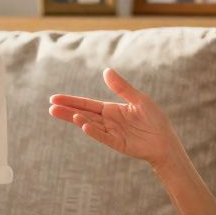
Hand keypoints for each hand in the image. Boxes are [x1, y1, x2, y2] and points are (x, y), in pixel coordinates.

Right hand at [49, 68, 181, 168]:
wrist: (165, 141)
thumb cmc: (154, 119)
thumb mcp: (139, 99)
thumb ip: (122, 87)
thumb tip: (106, 71)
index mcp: (111, 109)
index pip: (87, 104)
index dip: (71, 101)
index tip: (54, 99)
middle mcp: (108, 121)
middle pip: (84, 114)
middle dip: (67, 110)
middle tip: (50, 107)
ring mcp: (111, 133)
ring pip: (90, 124)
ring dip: (77, 119)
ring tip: (61, 113)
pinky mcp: (118, 143)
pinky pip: (103, 136)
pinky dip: (93, 131)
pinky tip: (83, 125)